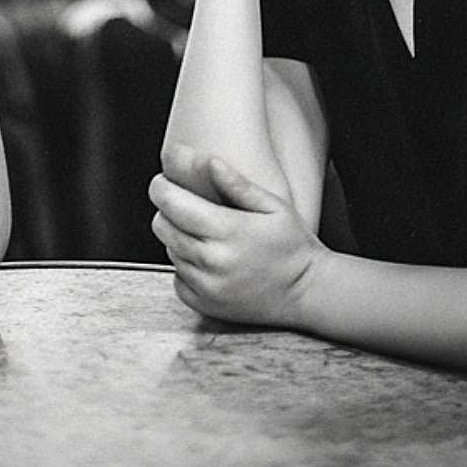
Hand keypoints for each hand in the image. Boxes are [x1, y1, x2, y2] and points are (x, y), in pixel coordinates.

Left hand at [149, 148, 320, 327]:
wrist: (305, 292)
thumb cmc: (292, 246)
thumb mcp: (272, 206)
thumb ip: (236, 184)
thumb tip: (209, 162)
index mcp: (227, 231)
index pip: (171, 203)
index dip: (161, 188)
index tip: (164, 182)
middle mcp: (212, 261)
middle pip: (162, 226)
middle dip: (168, 211)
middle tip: (189, 208)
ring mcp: (206, 286)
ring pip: (169, 250)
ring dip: (179, 239)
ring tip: (209, 237)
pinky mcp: (203, 304)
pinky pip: (177, 277)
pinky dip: (185, 266)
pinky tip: (209, 261)